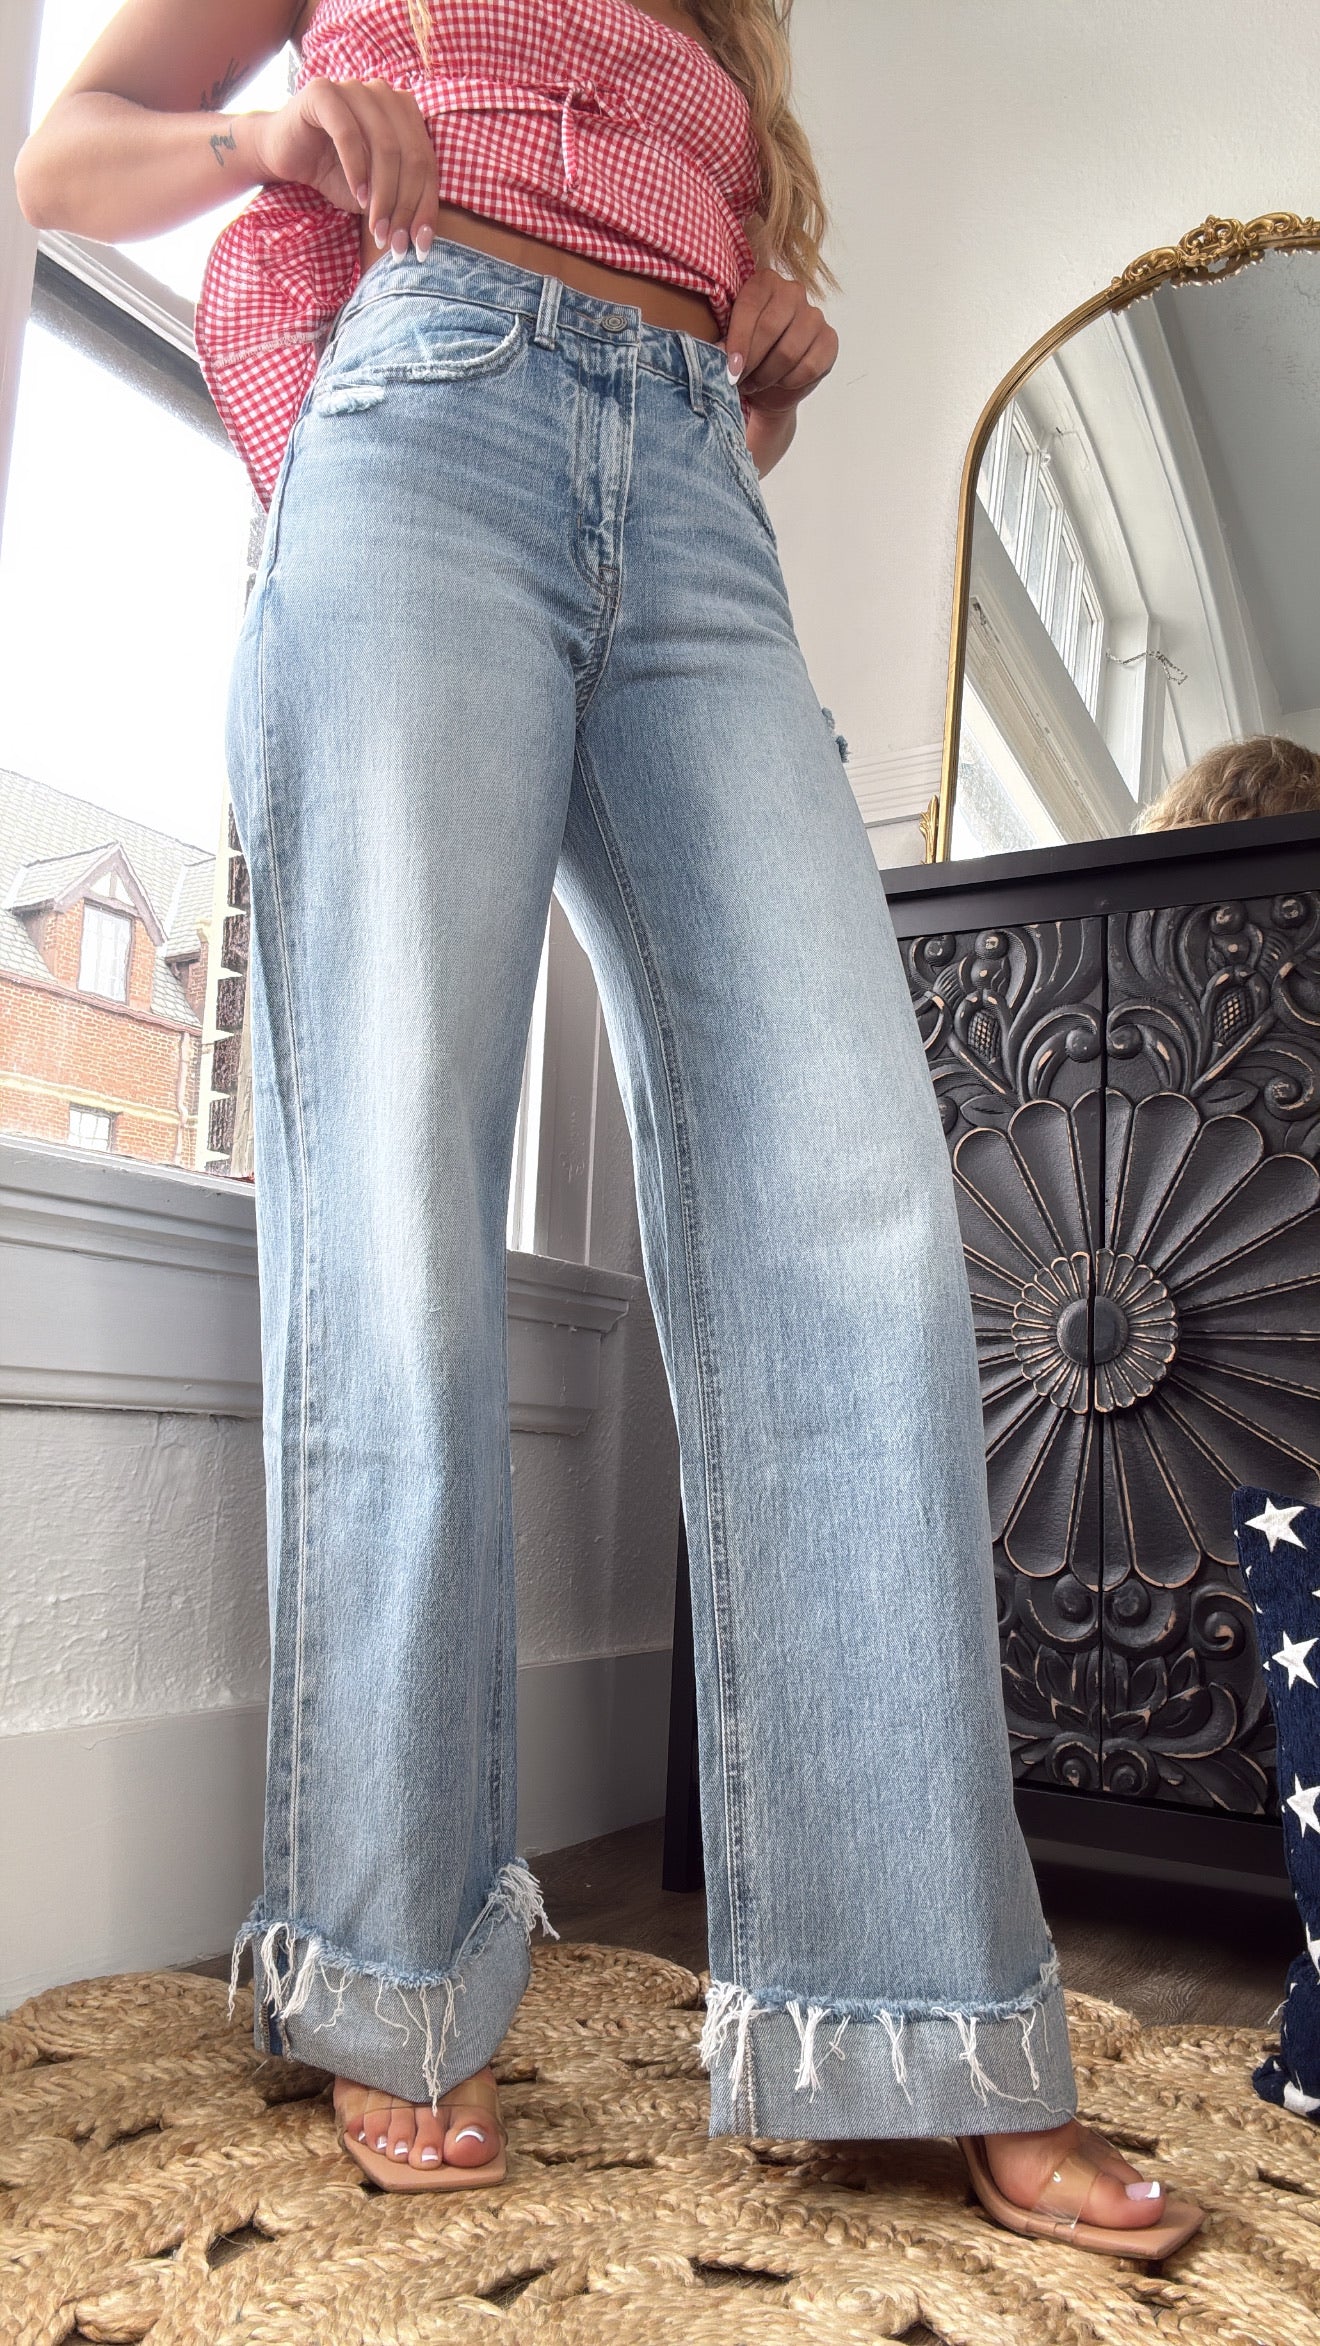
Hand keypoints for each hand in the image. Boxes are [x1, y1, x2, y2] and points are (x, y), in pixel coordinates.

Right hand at [253, 77, 439, 256]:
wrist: (283, 153)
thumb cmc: (334, 172)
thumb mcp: (376, 192)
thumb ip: (401, 202)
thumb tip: (423, 238)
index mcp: (404, 112)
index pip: (427, 162)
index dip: (426, 206)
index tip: (420, 246)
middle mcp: (385, 94)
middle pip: (412, 156)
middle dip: (405, 206)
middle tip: (395, 241)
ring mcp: (355, 89)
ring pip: (386, 147)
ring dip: (384, 194)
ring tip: (376, 227)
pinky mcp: (324, 93)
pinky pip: (349, 135)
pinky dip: (357, 171)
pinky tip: (359, 197)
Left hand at [724, 269, 837, 415]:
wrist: (770, 380)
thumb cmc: (746, 354)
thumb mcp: (727, 343)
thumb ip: (721, 342)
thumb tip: (717, 354)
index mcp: (764, 282)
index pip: (750, 307)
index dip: (738, 341)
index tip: (730, 369)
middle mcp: (792, 292)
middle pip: (770, 328)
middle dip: (751, 361)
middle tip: (739, 381)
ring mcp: (814, 315)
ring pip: (789, 352)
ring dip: (768, 376)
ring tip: (755, 383)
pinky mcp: (829, 340)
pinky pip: (809, 367)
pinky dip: (789, 382)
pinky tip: (779, 382)